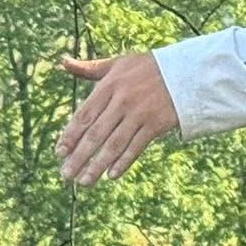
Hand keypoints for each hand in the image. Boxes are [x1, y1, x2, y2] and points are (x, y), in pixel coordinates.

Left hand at [55, 52, 178, 184]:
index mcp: (109, 85)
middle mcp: (122, 100)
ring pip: (114, 144)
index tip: (58, 153)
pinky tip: (111, 175)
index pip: (84, 114)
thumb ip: (90, 68)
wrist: (187, 71)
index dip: (70, 135)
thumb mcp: (117, 64)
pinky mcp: (156, 124)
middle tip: (66, 175)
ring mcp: (140, 113)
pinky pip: (136, 147)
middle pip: (96, 133)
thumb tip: (62, 63)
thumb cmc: (147, 68)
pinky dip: (123, 162)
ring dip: (97, 165)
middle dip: (79, 156)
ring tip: (84, 182)